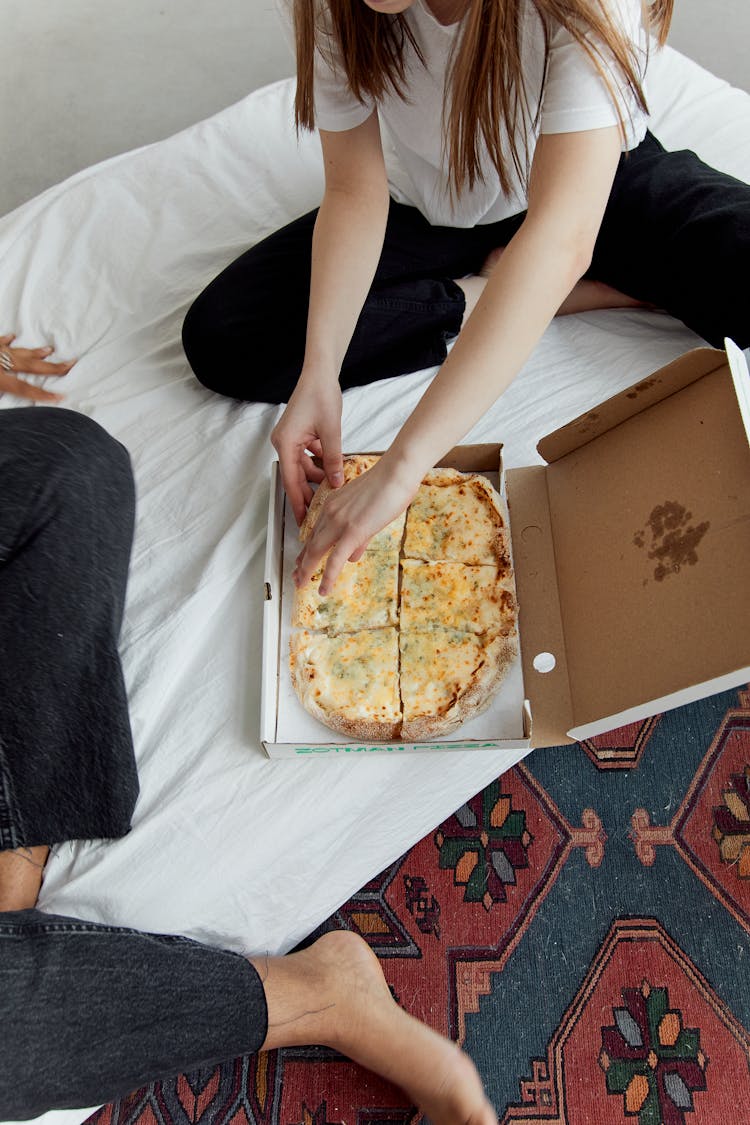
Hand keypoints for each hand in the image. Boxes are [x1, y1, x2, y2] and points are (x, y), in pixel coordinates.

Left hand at [0, 334, 74, 401]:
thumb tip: (7, 402)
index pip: (24, 388)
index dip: (43, 394)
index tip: (60, 396)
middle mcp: (0, 361)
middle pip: (30, 365)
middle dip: (51, 367)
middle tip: (69, 364)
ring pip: (18, 351)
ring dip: (35, 352)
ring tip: (49, 350)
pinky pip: (0, 342)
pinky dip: (8, 340)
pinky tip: (12, 336)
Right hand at [271, 372, 343, 525]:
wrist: (319, 374)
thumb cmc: (321, 395)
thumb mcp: (331, 432)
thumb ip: (333, 459)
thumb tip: (336, 482)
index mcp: (285, 443)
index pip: (291, 481)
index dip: (298, 502)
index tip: (303, 521)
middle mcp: (283, 443)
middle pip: (295, 477)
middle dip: (307, 494)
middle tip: (318, 514)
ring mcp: (290, 439)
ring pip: (302, 468)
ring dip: (316, 479)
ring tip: (331, 492)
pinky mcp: (298, 436)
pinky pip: (306, 457)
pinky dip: (318, 465)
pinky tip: (332, 471)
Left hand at [293, 456, 420, 594]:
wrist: (397, 472)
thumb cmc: (389, 486)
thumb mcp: (369, 512)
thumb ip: (359, 536)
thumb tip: (353, 555)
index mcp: (333, 504)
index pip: (315, 531)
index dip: (307, 549)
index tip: (301, 560)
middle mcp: (331, 513)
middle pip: (311, 543)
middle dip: (302, 563)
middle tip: (297, 577)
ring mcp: (339, 522)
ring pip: (317, 552)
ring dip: (308, 571)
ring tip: (303, 585)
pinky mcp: (352, 531)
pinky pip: (335, 559)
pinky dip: (328, 577)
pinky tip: (324, 589)